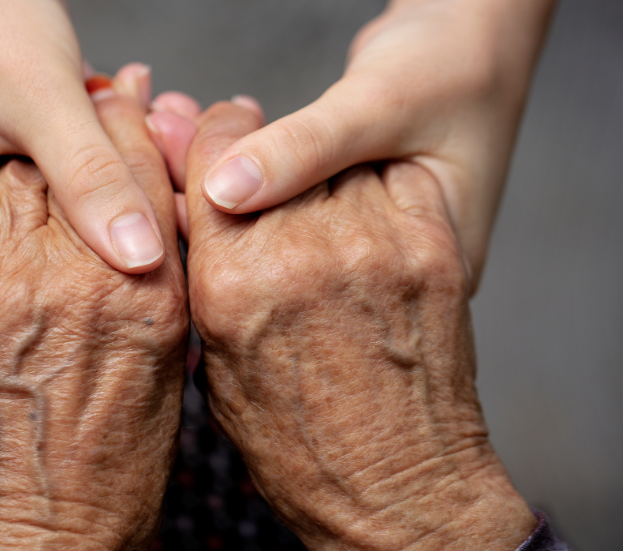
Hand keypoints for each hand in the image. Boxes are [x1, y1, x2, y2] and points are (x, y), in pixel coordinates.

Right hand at [0, 0, 165, 273]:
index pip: (12, 270)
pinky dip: (75, 159)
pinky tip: (108, 124)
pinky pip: (34, 181)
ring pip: (37, 211)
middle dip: (94, 205)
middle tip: (151, 158)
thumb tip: (142, 261)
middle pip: (25, 243)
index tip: (151, 219)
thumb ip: (92, 180)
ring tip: (134, 130)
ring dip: (90, 177)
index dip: (87, 251)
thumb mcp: (49, 101)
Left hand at [0, 79, 187, 549]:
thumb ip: (163, 295)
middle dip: (98, 121)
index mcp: (153, 300)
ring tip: (45, 133)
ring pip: (26, 171)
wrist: (28, 537)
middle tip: (102, 95)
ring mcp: (10, 283)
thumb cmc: (110, 477)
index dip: (146, 133)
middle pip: (89, 162)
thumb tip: (156, 239)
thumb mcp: (169, 381)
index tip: (144, 107)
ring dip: (38, 146)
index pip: (151, 181)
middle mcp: (85, 279)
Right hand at [183, 101, 534, 550]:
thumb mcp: (220, 372)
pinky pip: (395, 178)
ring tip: (319, 201)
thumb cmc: (302, 449)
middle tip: (263, 155)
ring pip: (337, 159)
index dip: (210, 137)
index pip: (212, 162)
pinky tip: (366, 213)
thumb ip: (204, 282)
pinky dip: (379, 183)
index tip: (217, 131)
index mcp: (233, 284)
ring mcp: (376, 246)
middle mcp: (303, 253)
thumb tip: (190, 216)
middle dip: (260, 147)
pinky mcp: (433, 248)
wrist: (401, 491)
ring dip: (323, 168)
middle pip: (270, 149)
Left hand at [194, 0, 568, 290]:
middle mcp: (376, 275)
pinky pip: (268, 202)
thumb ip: (307, 148)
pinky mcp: (332, 221)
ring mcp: (354, 251)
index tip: (172, 174)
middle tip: (154, 130)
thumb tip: (223, 190)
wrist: (478, 38)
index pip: (303, 271)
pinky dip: (227, 164)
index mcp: (414, 269)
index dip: (225, 227)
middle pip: (270, 257)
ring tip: (163, 118)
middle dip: (200, 195)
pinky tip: (185, 125)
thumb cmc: (455, 66)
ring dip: (204, 174)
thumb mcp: (384, 103)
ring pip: (260, 230)